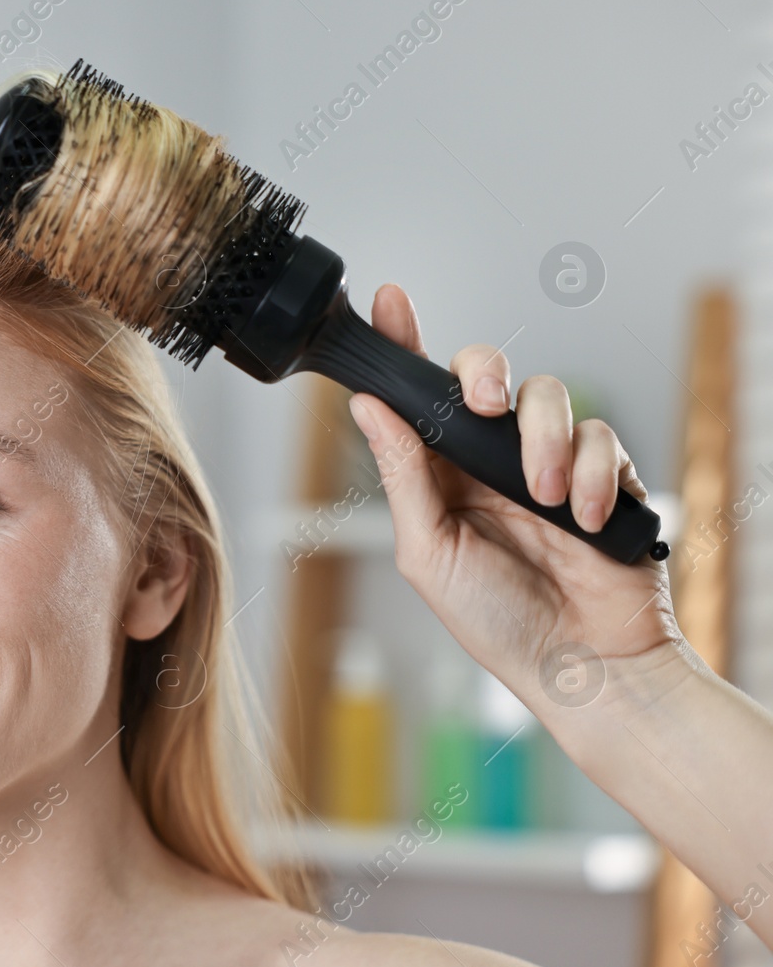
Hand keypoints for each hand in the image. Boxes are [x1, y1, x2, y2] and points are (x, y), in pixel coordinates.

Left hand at [344, 283, 685, 716]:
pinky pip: (598, 436)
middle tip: (485, 405)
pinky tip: (583, 518)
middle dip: (485, 373)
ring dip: (543, 441)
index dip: (404, 343)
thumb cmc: (497, 621)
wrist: (582, 666)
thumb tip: (367, 408)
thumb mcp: (430, 553)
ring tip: (543, 498)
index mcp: (438, 473)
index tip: (391, 301)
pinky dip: (589, 474)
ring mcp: (546, 462)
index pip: (416, 396)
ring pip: (548, 396)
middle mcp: (488, 459)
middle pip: (486, 374)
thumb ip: (404, 476)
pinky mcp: (600, 473)